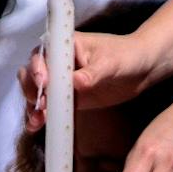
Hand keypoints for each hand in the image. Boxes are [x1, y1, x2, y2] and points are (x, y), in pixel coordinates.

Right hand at [18, 29, 160, 133]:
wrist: (141, 71)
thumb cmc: (126, 55)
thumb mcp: (111, 62)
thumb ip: (93, 72)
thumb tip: (76, 82)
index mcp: (65, 45)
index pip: (43, 53)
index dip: (38, 67)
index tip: (43, 82)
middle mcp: (58, 62)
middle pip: (32, 73)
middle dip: (31, 89)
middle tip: (39, 104)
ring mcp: (60, 81)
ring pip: (37, 92)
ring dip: (33, 106)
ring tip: (37, 121)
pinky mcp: (67, 99)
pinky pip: (49, 107)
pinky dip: (42, 116)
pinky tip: (37, 127)